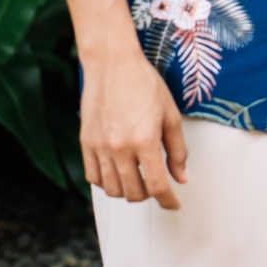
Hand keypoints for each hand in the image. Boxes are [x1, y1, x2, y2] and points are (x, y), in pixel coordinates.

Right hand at [79, 45, 189, 207]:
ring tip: (138, 180)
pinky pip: (93, 177)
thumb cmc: (143, 83)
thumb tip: (181, 177)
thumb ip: (177, 150)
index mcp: (145, 141)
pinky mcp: (86, 142)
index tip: (174, 203)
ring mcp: (100, 147)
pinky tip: (117, 172)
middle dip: (150, 195)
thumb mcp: (170, 115)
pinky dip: (107, 182)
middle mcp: (120, 148)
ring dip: (128, 191)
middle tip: (157, 185)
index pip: (158, 186)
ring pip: (112, 189)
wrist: (112, 63)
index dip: (169, 200)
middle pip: (134, 193)